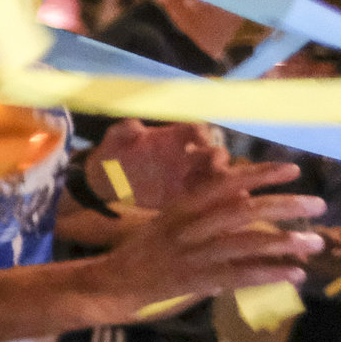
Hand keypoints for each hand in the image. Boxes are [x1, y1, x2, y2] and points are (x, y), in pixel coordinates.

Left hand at [86, 120, 222, 207]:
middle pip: (213, 155)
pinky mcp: (181, 197)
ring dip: (225, 186)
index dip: (202, 134)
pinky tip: (221, 214)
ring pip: (214, 179)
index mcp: (172, 138)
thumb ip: (124, 131)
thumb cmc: (113, 153)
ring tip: (235, 195)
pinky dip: (213, 205)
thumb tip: (135, 127)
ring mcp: (186, 177)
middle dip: (219, 162)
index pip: (195, 130)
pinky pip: (201, 200)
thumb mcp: (115, 139)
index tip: (202, 142)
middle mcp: (185, 156)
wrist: (105, 179)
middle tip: (218, 172)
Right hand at [96, 158, 322, 314]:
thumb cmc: (141, 254)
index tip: (292, 170)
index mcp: (180, 209)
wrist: (108, 285)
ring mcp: (191, 255)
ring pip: (246, 242)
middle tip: (318, 204)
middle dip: (284, 205)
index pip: (224, 184)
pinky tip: (294, 273)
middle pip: (242, 210)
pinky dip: (270, 273)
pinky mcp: (194, 281)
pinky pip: (239, 275)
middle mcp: (187, 228)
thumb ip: (204, 214)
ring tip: (315, 242)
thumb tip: (244, 200)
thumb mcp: (168, 224)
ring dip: (286, 241)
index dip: (259, 174)